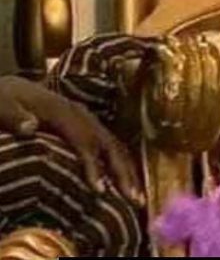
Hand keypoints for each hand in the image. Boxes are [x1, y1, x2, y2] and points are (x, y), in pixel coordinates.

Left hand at [0, 76, 142, 204]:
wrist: (11, 89)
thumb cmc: (6, 100)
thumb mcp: (3, 104)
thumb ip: (15, 115)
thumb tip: (30, 127)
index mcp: (61, 109)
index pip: (83, 140)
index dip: (93, 165)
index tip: (100, 190)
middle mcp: (80, 113)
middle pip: (107, 143)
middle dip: (122, 172)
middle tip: (133, 199)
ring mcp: (86, 118)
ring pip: (114, 144)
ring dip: (127, 171)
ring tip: (138, 197)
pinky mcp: (87, 125)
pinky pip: (110, 144)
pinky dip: (122, 163)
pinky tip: (127, 181)